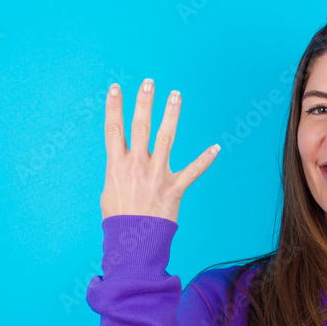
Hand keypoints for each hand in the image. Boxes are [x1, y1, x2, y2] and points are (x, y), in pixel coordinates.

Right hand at [100, 78, 219, 222]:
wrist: (133, 242)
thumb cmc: (120, 220)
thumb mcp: (110, 191)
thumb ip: (118, 171)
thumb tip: (124, 161)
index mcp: (117, 165)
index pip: (113, 129)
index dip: (113, 107)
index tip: (115, 88)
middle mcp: (136, 166)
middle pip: (139, 126)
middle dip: (144, 102)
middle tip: (149, 82)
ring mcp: (156, 175)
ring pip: (165, 138)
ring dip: (171, 114)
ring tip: (175, 95)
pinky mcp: (174, 188)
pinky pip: (193, 171)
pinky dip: (205, 159)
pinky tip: (216, 147)